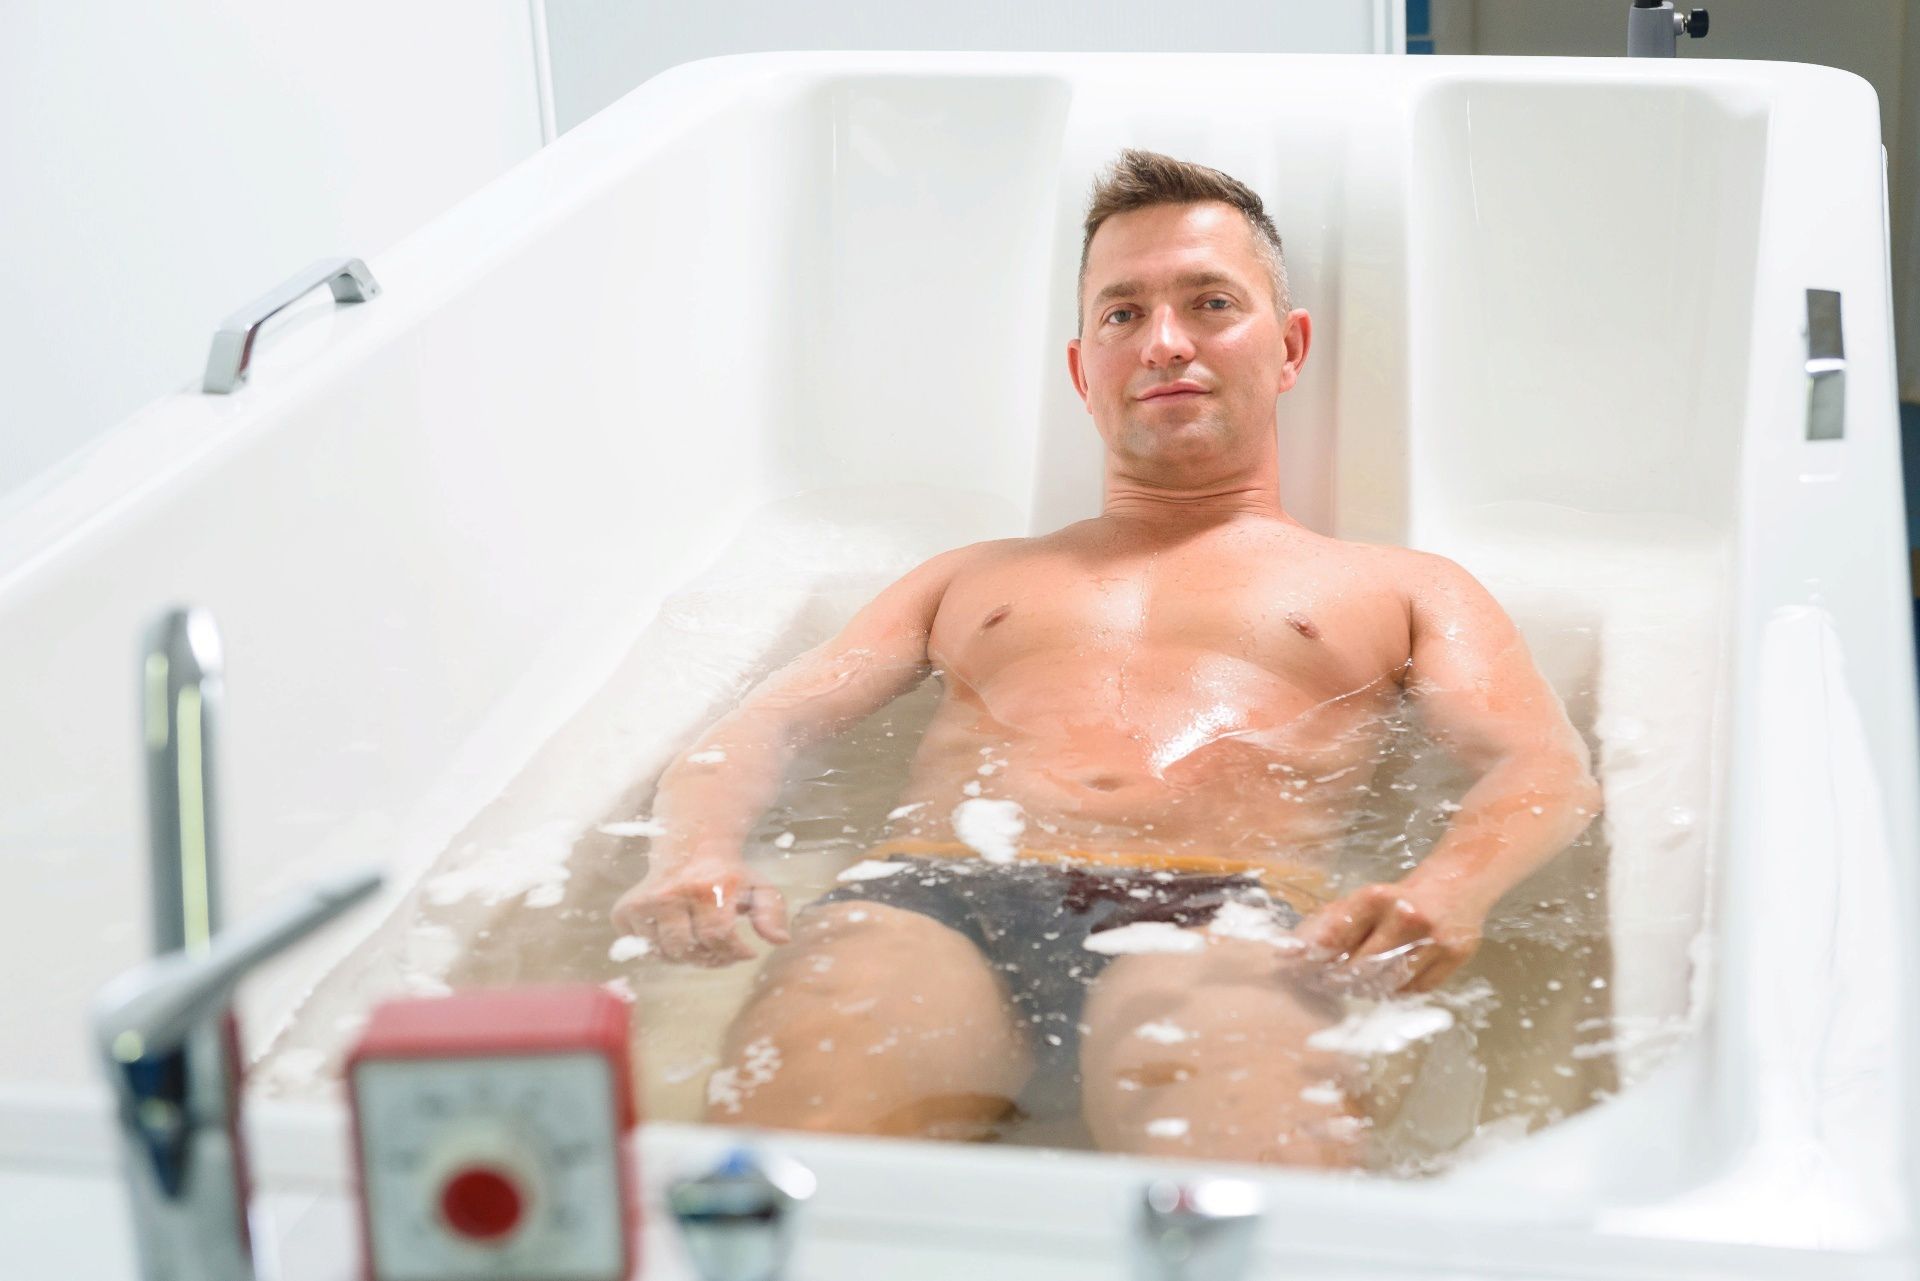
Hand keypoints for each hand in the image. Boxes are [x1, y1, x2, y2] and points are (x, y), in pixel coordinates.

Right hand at [610, 855, 790, 966]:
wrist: (689, 845)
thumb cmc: (727, 874)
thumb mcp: (758, 887)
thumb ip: (772, 912)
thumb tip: (780, 941)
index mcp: (707, 886)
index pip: (718, 937)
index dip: (734, 953)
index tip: (745, 952)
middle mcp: (672, 893)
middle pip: (688, 950)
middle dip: (709, 957)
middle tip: (720, 949)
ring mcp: (645, 902)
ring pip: (664, 954)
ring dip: (686, 956)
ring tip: (700, 941)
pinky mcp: (624, 911)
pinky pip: (643, 949)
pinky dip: (661, 950)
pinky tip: (676, 933)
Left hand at [1294, 881, 1484, 994]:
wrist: (1457, 884)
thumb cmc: (1399, 897)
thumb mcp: (1364, 900)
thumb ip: (1329, 924)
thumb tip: (1290, 951)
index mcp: (1377, 897)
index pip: (1336, 938)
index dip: (1313, 960)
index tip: (1298, 971)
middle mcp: (1406, 916)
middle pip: (1362, 967)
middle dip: (1338, 980)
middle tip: (1325, 985)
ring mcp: (1433, 939)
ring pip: (1388, 982)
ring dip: (1366, 989)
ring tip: (1354, 985)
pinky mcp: (1454, 957)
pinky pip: (1413, 990)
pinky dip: (1395, 991)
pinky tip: (1386, 983)